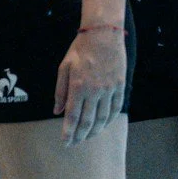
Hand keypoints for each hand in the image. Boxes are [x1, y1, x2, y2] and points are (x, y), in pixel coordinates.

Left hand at [53, 24, 126, 144]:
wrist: (103, 34)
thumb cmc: (80, 49)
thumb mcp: (64, 67)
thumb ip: (60, 91)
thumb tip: (57, 111)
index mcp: (78, 86)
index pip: (72, 116)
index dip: (68, 132)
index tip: (65, 142)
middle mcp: (94, 91)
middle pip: (88, 121)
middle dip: (80, 135)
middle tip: (75, 143)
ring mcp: (109, 89)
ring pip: (103, 118)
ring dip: (95, 131)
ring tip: (87, 136)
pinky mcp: (120, 86)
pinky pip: (115, 108)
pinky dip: (109, 120)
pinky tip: (103, 125)